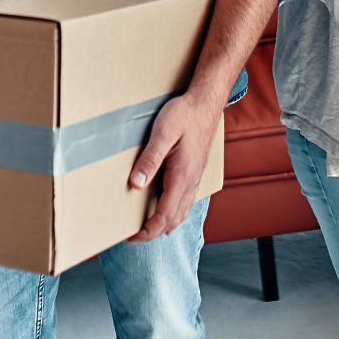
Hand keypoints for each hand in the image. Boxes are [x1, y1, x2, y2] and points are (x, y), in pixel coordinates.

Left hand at [126, 92, 220, 241]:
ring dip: (165, 224)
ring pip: (182, 213)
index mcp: (182, 177)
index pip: (164, 216)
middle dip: (154, 232)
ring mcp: (195, 178)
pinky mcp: (195, 172)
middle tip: (134, 235)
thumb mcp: (162, 134)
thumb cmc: (184, 115)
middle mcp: (191, 182)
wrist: (206, 102)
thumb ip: (150, 160)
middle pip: (173, 220)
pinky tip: (166, 208)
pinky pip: (186, 202)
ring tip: (147, 226)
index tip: (131, 237)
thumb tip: (136, 184)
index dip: (147, 231)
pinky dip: (174, 213)